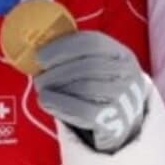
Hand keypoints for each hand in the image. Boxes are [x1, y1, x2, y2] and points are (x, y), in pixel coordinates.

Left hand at [33, 31, 149, 153]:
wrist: (123, 122)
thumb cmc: (102, 88)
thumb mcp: (99, 67)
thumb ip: (76, 57)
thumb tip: (41, 53)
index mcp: (121, 54)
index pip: (92, 42)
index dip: (63, 47)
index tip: (41, 56)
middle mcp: (126, 73)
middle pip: (88, 66)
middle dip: (57, 71)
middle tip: (38, 77)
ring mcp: (124, 97)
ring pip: (86, 87)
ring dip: (57, 87)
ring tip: (41, 89)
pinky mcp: (114, 120)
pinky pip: (84, 110)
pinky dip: (60, 104)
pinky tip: (46, 101)